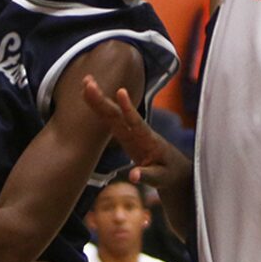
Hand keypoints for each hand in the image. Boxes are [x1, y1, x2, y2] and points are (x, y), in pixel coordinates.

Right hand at [82, 75, 179, 190]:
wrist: (174, 169)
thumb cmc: (169, 173)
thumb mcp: (162, 178)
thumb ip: (147, 175)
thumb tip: (133, 176)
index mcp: (147, 140)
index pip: (136, 122)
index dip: (128, 108)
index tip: (121, 92)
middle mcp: (136, 132)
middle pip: (117, 114)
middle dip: (102, 100)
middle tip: (88, 84)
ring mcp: (129, 132)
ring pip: (111, 114)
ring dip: (98, 99)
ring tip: (86, 82)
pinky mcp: (124, 134)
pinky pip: (109, 119)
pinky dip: (99, 108)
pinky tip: (89, 97)